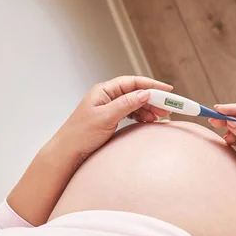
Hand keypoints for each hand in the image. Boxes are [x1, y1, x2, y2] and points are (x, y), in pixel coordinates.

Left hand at [57, 75, 172, 162]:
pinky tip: (148, 121)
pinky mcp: (110, 119)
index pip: (132, 82)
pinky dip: (141, 116)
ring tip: (159, 117)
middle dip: (153, 99)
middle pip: (135, 92)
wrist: (67, 153)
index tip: (168, 90)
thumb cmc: (80, 134)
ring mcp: (108, 108)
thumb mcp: (106, 118)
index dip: (151, 85)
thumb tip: (145, 93)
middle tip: (168, 108)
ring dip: (148, 109)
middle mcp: (107, 96)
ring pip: (134, 104)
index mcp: (104, 91)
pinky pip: (130, 113)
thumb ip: (126, 104)